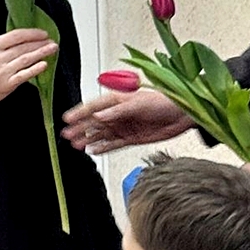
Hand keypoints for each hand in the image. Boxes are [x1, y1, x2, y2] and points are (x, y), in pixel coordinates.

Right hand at [0, 28, 57, 111]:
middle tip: (52, 41)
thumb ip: (3, 46)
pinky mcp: (6, 84)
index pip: (15, 35)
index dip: (32, 33)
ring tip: (52, 49)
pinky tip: (44, 65)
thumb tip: (25, 39)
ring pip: (25, 59)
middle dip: (40, 43)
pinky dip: (35, 69)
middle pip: (23, 47)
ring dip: (41, 53)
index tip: (43, 34)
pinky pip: (24, 75)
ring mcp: (2, 71)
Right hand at [61, 90, 193, 153]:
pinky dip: (103, 147)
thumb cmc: (164, 101)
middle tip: (66, 135)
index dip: (80, 112)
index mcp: (118, 99)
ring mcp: (125, 125)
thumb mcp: (138, 103)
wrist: (183, 113)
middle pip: (94, 121)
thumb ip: (118, 111)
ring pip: (101, 133)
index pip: (94, 106)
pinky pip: (113, 143)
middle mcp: (119, 113)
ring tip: (76, 144)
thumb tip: (99, 117)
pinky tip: (93, 150)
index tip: (67, 118)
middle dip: (80, 127)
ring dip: (88, 138)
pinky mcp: (132, 137)